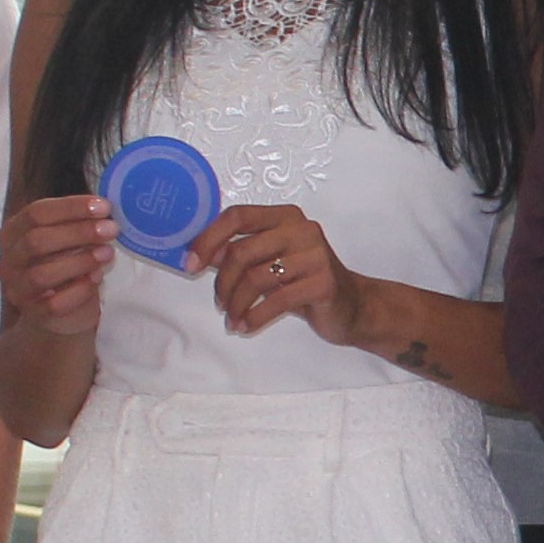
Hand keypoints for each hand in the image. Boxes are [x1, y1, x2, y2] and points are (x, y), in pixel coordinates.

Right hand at [0, 196, 117, 337]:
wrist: (61, 314)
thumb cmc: (64, 266)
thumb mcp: (67, 240)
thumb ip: (76, 223)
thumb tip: (104, 209)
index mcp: (12, 234)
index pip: (35, 213)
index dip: (70, 207)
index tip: (103, 206)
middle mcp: (8, 261)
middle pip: (36, 241)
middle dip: (78, 232)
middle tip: (110, 229)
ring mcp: (17, 290)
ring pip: (41, 274)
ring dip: (79, 261)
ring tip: (107, 253)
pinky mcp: (34, 314)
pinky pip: (55, 303)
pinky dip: (80, 289)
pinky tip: (97, 278)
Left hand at [192, 204, 363, 339]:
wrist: (352, 305)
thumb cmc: (305, 282)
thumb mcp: (271, 262)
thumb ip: (240, 253)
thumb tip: (201, 253)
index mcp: (285, 216)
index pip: (237, 216)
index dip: (208, 239)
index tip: (191, 264)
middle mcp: (302, 229)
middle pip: (242, 251)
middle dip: (223, 282)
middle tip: (220, 303)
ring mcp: (316, 254)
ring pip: (256, 278)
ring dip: (236, 304)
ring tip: (233, 318)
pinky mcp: (324, 282)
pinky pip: (276, 300)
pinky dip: (255, 317)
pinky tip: (247, 325)